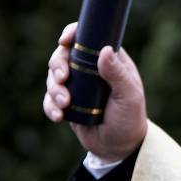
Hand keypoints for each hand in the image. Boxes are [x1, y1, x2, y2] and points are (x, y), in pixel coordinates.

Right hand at [43, 22, 147, 161]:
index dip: (73, 33)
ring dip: (54, 88)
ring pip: (53, 77)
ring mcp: (77, 86)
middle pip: (63, 55)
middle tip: (62, 78)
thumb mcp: (129, 95)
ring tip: (65, 103)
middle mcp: (91, 69)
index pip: (88, 38)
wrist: (120, 147)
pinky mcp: (67, 103)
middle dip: (57, 64)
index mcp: (110, 60)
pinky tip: (59, 116)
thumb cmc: (130, 117)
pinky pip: (49, 100)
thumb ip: (117, 74)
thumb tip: (104, 50)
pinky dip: (50, 106)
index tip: (64, 40)